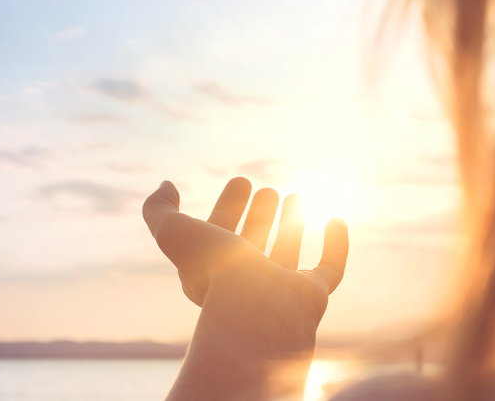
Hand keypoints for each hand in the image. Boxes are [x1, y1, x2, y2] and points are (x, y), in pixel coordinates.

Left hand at [142, 177, 348, 400]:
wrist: (256, 314)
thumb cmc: (214, 274)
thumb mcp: (173, 232)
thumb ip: (158, 208)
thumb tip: (167, 185)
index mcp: (213, 271)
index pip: (220, 234)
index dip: (228, 206)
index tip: (241, 180)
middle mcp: (247, 283)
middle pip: (253, 244)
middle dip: (260, 215)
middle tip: (267, 191)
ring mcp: (281, 290)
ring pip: (287, 253)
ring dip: (291, 224)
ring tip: (296, 197)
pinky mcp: (312, 296)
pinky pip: (329, 269)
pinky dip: (336, 245)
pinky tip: (336, 219)